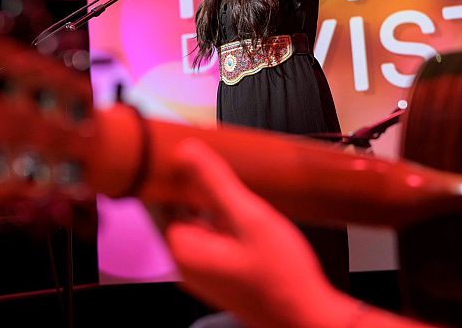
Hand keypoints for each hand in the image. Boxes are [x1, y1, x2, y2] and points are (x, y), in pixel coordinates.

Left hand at [162, 139, 343, 327]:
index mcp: (184, 250)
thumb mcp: (249, 218)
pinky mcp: (220, 275)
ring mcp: (203, 273)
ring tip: (228, 179)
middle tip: (208, 158)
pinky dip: (219, 220)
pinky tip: (241, 210)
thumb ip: (216, 183)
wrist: (305, 317)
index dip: (165, 175)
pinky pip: (210, 239)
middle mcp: (187, 265)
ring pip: (195, 224)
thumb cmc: (282, 276)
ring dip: (207, 203)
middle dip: (190, 186)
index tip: (176, 151)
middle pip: (176, 212)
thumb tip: (187, 151)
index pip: (156, 203)